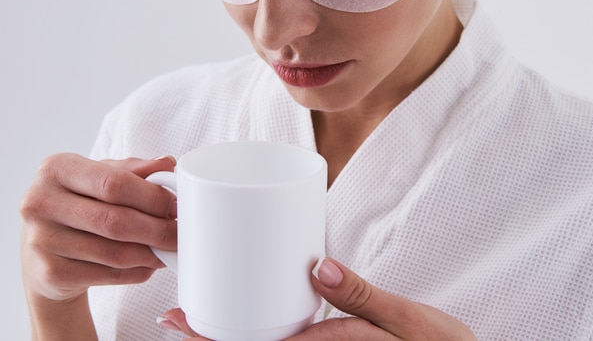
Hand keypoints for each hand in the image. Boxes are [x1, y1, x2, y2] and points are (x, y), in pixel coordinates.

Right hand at [20, 154, 177, 302]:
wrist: (44, 252)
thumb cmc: (81, 206)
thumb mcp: (101, 178)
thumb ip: (134, 170)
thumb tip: (168, 163)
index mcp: (56, 169)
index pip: (114, 183)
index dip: (152, 197)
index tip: (176, 206)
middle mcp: (40, 202)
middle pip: (116, 220)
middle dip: (158, 229)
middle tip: (180, 233)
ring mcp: (41, 240)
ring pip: (116, 252)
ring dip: (152, 254)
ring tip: (169, 249)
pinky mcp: (50, 274)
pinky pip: (109, 275)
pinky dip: (138, 272)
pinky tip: (149, 264)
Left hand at [159, 257, 474, 340]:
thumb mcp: (407, 319)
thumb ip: (361, 296)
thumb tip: (317, 265)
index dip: (213, 337)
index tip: (178, 319)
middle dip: (212, 337)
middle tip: (178, 316)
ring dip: (233, 335)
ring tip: (205, 313)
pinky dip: (262, 333)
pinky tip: (253, 318)